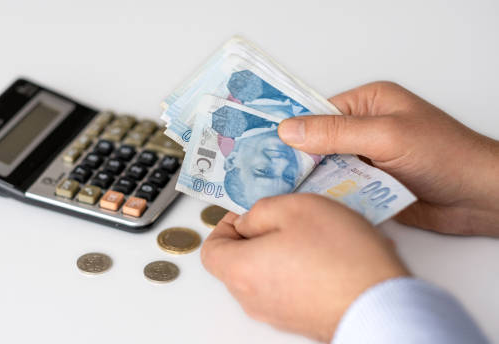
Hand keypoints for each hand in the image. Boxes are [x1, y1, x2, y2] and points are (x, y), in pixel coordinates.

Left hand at [201, 194, 407, 341]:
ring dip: (280, 252)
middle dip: (256, 236)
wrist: (381, 304)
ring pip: (264, 275)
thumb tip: (250, 220)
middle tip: (284, 218)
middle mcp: (252, 298)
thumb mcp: (295, 208)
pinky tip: (326, 256)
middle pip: (237, 263)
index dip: (224, 226)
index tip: (247, 213)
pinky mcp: (300, 320)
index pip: (210, 250)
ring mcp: (276, 314)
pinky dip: (297, 271)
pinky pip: (287, 289)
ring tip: (312, 235)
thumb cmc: (340, 257)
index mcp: (240, 270)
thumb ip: (260, 210)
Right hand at [278, 82, 498, 235]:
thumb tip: (289, 130)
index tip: (258, 141)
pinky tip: (305, 205)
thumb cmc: (445, 155)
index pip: (318, 111)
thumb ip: (335, 133)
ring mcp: (367, 159)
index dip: (290, 127)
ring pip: (325, 168)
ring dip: (309, 180)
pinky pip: (339, 189)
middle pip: (318, 142)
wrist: (479, 198)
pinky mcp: (371, 186)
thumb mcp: (385, 135)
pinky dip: (326, 197)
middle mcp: (365, 129)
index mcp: (369, 103)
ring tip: (274, 190)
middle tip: (260, 171)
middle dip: (294, 157)